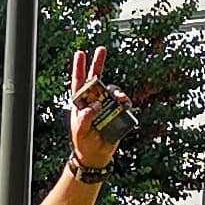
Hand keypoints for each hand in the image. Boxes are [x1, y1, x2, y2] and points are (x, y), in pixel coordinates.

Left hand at [63, 46, 125, 172]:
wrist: (96, 155)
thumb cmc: (83, 142)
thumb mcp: (80, 129)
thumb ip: (86, 117)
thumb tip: (96, 104)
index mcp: (80, 102)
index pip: (78, 82)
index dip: (79, 67)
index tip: (80, 53)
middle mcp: (93, 100)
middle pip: (96, 78)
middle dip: (98, 63)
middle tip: (102, 49)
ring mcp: (105, 106)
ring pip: (112, 91)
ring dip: (116, 91)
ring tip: (119, 99)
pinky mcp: (116, 114)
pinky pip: (122, 104)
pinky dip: (125, 102)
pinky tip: (125, 104)